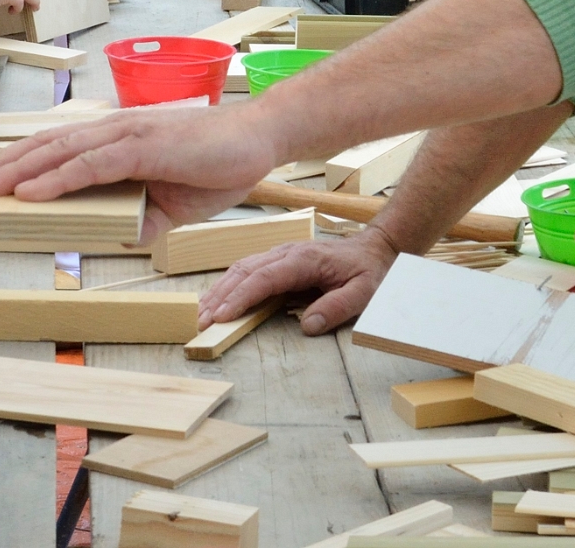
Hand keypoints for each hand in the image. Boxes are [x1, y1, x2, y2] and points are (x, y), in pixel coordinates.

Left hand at [0, 103, 280, 239]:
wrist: (261, 139)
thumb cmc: (218, 164)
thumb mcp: (171, 206)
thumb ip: (141, 220)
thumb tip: (116, 238)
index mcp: (114, 142)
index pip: (56, 150)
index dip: (17, 164)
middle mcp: (112, 132)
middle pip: (44, 148)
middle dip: (1, 168)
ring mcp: (126, 136)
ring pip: (58, 153)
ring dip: (16, 172)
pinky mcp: (143, 147)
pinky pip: (90, 166)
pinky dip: (56, 179)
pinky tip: (29, 193)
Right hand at [199, 226, 398, 335]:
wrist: (374, 248)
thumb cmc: (369, 271)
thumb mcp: (364, 292)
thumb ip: (337, 307)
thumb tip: (308, 326)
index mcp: (303, 260)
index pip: (263, 278)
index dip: (240, 297)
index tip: (221, 317)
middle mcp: (286, 252)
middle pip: (244, 272)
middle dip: (219, 297)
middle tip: (200, 323)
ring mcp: (279, 254)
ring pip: (240, 269)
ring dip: (219, 291)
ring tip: (200, 314)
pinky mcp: (278, 260)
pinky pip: (247, 270)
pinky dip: (228, 285)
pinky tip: (217, 300)